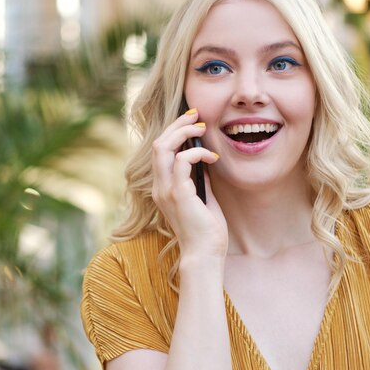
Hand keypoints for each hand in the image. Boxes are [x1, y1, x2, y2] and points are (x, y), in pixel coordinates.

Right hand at [151, 108, 227, 260]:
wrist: (204, 254)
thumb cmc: (206, 230)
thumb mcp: (202, 197)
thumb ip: (198, 179)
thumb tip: (203, 160)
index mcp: (162, 188)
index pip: (159, 151)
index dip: (173, 132)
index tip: (192, 121)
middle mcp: (158, 187)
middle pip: (157, 144)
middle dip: (177, 125)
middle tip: (196, 115)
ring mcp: (165, 191)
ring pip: (162, 148)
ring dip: (183, 132)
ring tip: (202, 127)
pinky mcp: (178, 195)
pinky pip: (181, 161)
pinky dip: (196, 153)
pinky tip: (212, 157)